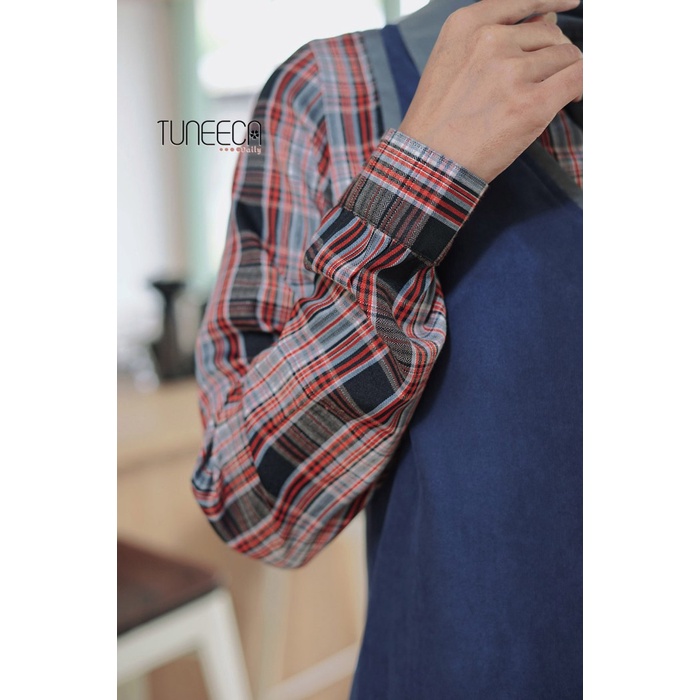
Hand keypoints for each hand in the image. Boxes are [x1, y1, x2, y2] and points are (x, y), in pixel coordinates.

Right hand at [399, 0, 582, 182]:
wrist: (428, 163)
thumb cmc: (438, 120)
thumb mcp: (450, 63)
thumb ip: (492, 38)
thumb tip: (546, 18)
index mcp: (467, 25)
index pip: (523, 2)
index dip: (551, 3)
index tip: (569, 5)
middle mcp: (490, 41)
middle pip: (548, 34)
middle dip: (555, 54)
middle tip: (550, 79)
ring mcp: (511, 72)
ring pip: (565, 57)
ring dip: (566, 74)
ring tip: (557, 95)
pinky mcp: (531, 103)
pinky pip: (578, 78)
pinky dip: (583, 85)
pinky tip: (575, 97)